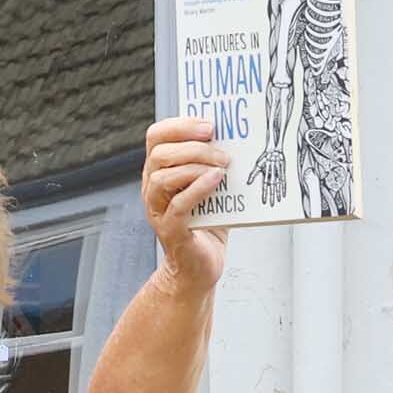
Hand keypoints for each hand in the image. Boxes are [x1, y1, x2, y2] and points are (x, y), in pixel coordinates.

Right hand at [138, 114, 231, 289]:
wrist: (200, 268)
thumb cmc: (207, 225)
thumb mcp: (212, 187)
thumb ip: (216, 164)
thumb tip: (239, 139)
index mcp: (159, 171)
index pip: (156, 136)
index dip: (180, 125)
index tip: (208, 124)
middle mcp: (153, 188)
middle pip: (159, 153)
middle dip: (191, 144)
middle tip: (219, 145)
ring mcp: (158, 210)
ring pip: (163, 177)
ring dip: (195, 165)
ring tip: (222, 166)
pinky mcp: (170, 230)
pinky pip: (178, 205)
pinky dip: (198, 188)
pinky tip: (216, 180)